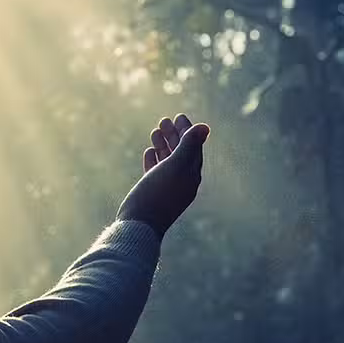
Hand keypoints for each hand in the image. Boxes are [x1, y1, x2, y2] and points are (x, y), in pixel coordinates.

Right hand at [116, 114, 209, 237]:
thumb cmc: (156, 195)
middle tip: (164, 120)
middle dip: (174, 135)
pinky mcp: (153, 194)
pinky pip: (157, 172)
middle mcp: (182, 181)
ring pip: (168, 161)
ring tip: (155, 131)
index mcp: (191, 175)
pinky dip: (154, 159)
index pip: (193, 147)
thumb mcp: (174, 167)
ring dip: (163, 145)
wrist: (139, 226)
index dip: (187, 130)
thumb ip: (188, 146)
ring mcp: (167, 188)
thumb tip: (205, 127)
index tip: (178, 116)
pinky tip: (149, 152)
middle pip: (181, 153)